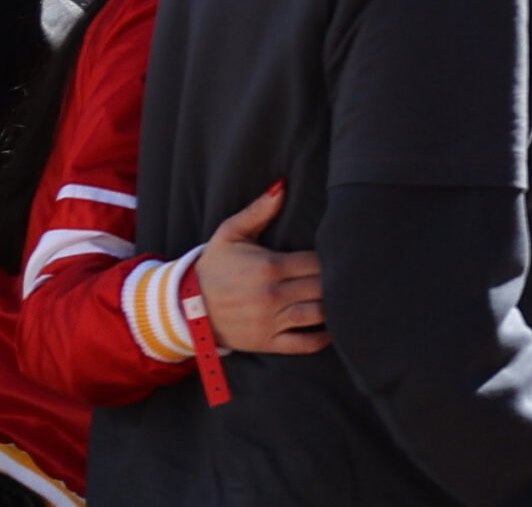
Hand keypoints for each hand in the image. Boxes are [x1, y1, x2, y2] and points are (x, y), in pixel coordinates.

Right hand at [196, 182, 327, 354]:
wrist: (186, 305)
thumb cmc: (214, 265)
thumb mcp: (231, 232)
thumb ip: (259, 210)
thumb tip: (282, 186)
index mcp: (269, 265)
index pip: (316, 262)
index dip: (331, 258)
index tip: (337, 255)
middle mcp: (273, 295)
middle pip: (321, 287)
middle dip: (336, 280)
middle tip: (345, 275)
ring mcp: (271, 321)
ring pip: (317, 314)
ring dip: (333, 307)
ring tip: (342, 298)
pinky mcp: (268, 342)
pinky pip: (304, 345)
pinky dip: (322, 339)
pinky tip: (331, 329)